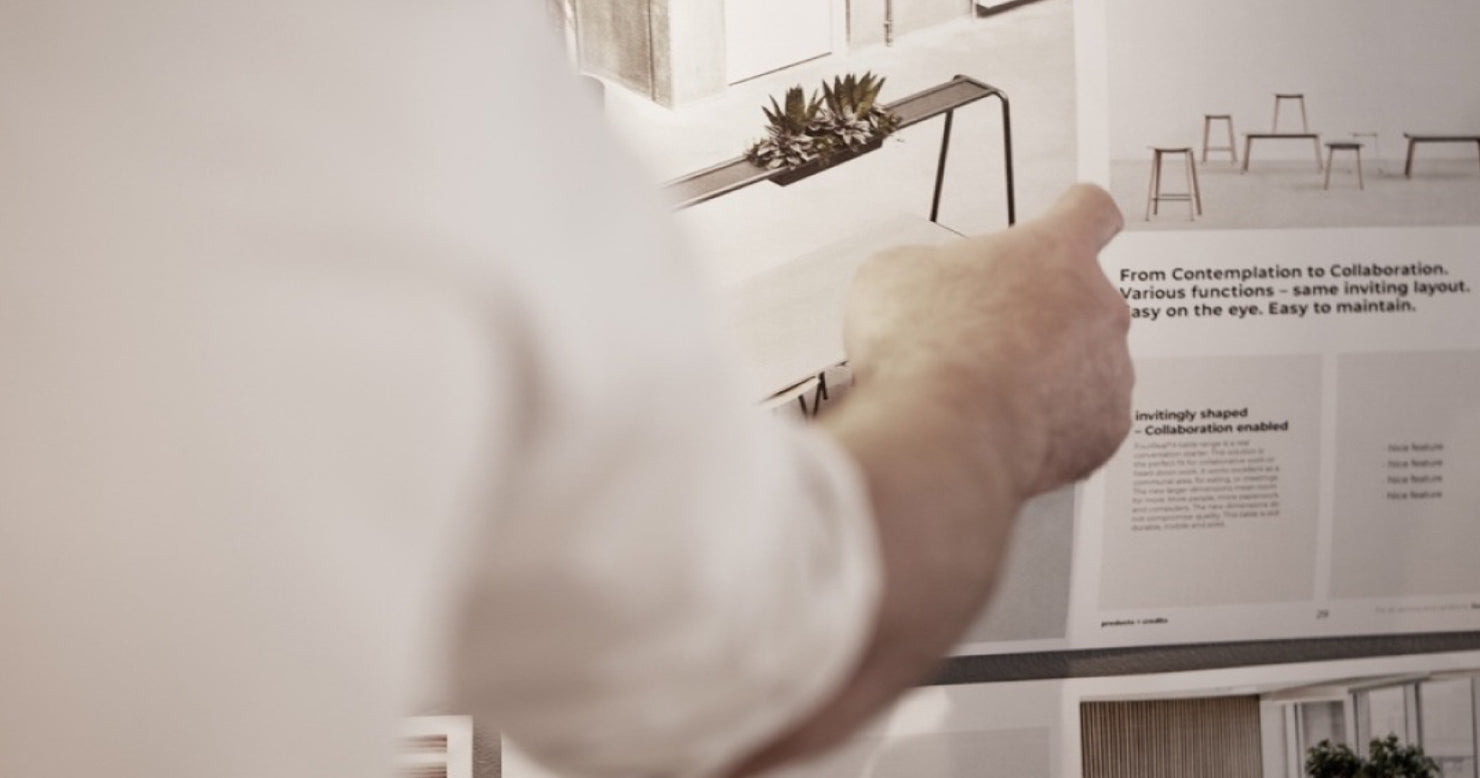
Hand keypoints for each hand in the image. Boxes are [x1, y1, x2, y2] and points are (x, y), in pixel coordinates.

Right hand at [840, 184, 1131, 496]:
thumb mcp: (895, 273)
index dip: (1078, 216)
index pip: (1090, 211)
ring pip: (1085, 364)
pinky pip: (1084, 421)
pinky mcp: (1106, 430)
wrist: (942, 436)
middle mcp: (1097, 306)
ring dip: (1047, 373)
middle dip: (1040, 316)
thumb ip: (931, 265)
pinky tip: (1004, 426)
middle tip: (986, 337)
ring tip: (986, 391)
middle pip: (1082, 299)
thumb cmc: (924, 352)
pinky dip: (1051, 425)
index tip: (1075, 220)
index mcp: (1054, 252)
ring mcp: (1109, 370)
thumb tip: (924, 283)